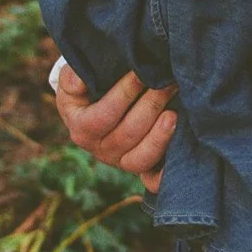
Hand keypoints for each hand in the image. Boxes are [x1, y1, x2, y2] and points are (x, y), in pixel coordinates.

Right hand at [50, 60, 175, 192]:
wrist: (94, 107)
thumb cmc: (85, 90)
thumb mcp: (71, 80)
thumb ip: (71, 78)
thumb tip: (78, 80)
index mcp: (82, 130)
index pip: (102, 117)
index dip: (123, 95)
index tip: (140, 74)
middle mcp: (100, 151)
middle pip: (127, 135)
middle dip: (150, 107)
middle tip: (167, 84)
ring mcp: (121, 161)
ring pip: (141, 158)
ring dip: (160, 136)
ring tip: (174, 113)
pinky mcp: (140, 167)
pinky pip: (153, 177)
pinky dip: (166, 171)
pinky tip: (180, 150)